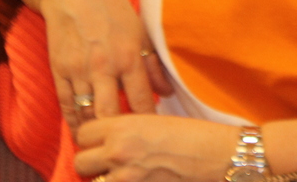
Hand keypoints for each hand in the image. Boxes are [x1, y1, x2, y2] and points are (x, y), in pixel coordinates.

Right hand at [38, 0, 173, 133]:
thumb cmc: (113, 11)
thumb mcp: (141, 33)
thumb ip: (154, 65)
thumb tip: (167, 93)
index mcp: (129, 56)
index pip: (140, 101)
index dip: (147, 121)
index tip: (151, 132)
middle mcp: (104, 66)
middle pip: (111, 114)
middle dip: (118, 132)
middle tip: (125, 141)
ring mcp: (79, 70)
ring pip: (87, 113)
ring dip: (95, 130)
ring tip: (104, 140)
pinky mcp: (59, 70)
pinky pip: (66, 105)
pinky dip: (73, 121)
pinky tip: (81, 129)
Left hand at [75, 115, 239, 181]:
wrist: (216, 155)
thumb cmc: (192, 135)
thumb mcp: (154, 122)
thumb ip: (126, 130)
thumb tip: (107, 140)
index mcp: (123, 126)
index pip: (82, 133)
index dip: (91, 139)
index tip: (100, 142)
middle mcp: (118, 151)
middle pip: (80, 162)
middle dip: (91, 164)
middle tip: (107, 163)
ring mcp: (126, 176)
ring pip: (92, 181)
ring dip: (103, 178)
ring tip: (122, 173)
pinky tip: (137, 179)